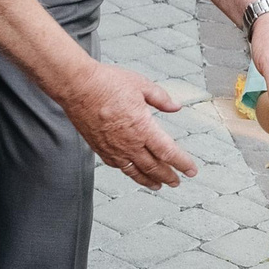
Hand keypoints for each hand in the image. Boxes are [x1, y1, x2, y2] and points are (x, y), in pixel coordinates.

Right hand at [64, 64, 201, 187]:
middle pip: (154, 167)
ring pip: (135, 171)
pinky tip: (133, 173)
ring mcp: (113, 148)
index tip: (191, 170)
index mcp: (143, 128)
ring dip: (149, 180)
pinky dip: (129, 172)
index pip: (168, 152)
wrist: (77, 86)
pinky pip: (118, 166)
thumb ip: (161, 98)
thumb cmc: (106, 83)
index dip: (182, 164)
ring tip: (158, 186)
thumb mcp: (141, 85)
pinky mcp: (100, 148)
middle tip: (177, 182)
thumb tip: (175, 106)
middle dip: (168, 176)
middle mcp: (129, 143)